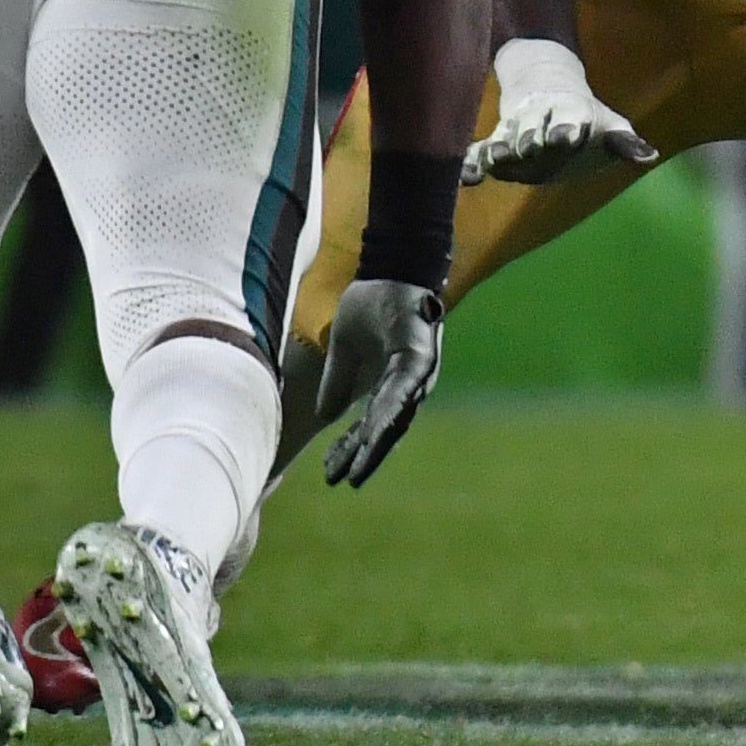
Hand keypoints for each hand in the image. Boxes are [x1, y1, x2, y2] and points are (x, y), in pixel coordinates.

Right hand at [315, 278, 443, 486]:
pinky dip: (391, 408)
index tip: (333, 474)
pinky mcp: (420, 352)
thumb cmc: (371, 303)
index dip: (352, 448)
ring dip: (378, 441)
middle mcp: (409, 381)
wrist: (390, 265)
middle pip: (387, 427)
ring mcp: (418, 369)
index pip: (370, 423)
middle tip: (345, 481)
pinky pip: (404, 386)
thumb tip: (325, 416)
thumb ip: (338, 382)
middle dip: (366, 455)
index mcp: (390, 382)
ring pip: (398, 413)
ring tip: (358, 467)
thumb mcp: (344, 349)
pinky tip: (376, 428)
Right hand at [464, 38, 659, 184]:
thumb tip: (650, 157)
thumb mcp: (609, 125)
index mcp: (571, 112)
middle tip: (531, 147)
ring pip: (506, 138)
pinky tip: (468, 178)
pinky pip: (480, 151)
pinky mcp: (495, 140)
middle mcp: (540, 118)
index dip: (568, 126)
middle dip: (533, 137)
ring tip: (499, 159)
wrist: (545, 86)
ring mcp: (516, 129)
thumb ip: (626, 144)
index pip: (570, 118)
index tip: (568, 135)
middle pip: (534, 128)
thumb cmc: (585, 116)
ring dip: (502, 149)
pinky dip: (473, 161)